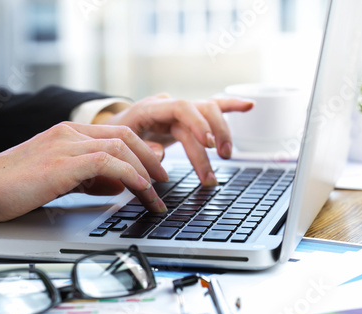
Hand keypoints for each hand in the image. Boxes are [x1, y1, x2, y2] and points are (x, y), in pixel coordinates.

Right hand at [0, 122, 167, 221]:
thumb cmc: (13, 187)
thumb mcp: (59, 179)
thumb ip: (89, 178)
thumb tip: (119, 185)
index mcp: (67, 132)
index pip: (115, 134)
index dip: (141, 151)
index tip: (154, 172)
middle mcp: (69, 133)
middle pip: (125, 136)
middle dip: (150, 159)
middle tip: (163, 181)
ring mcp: (65, 144)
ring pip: (121, 148)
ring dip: (145, 172)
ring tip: (156, 195)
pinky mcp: (62, 163)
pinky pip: (108, 163)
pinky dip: (130, 176)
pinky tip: (141, 190)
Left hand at [99, 94, 253, 184]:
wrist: (112, 130)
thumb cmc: (115, 139)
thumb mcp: (120, 146)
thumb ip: (140, 149)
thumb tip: (161, 154)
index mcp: (150, 109)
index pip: (181, 108)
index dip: (198, 124)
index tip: (208, 144)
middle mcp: (167, 105)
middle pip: (200, 110)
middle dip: (214, 135)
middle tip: (220, 160)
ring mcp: (178, 110)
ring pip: (208, 111)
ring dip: (222, 132)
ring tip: (226, 155)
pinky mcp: (186, 117)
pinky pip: (210, 108)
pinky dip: (230, 106)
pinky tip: (249, 106)